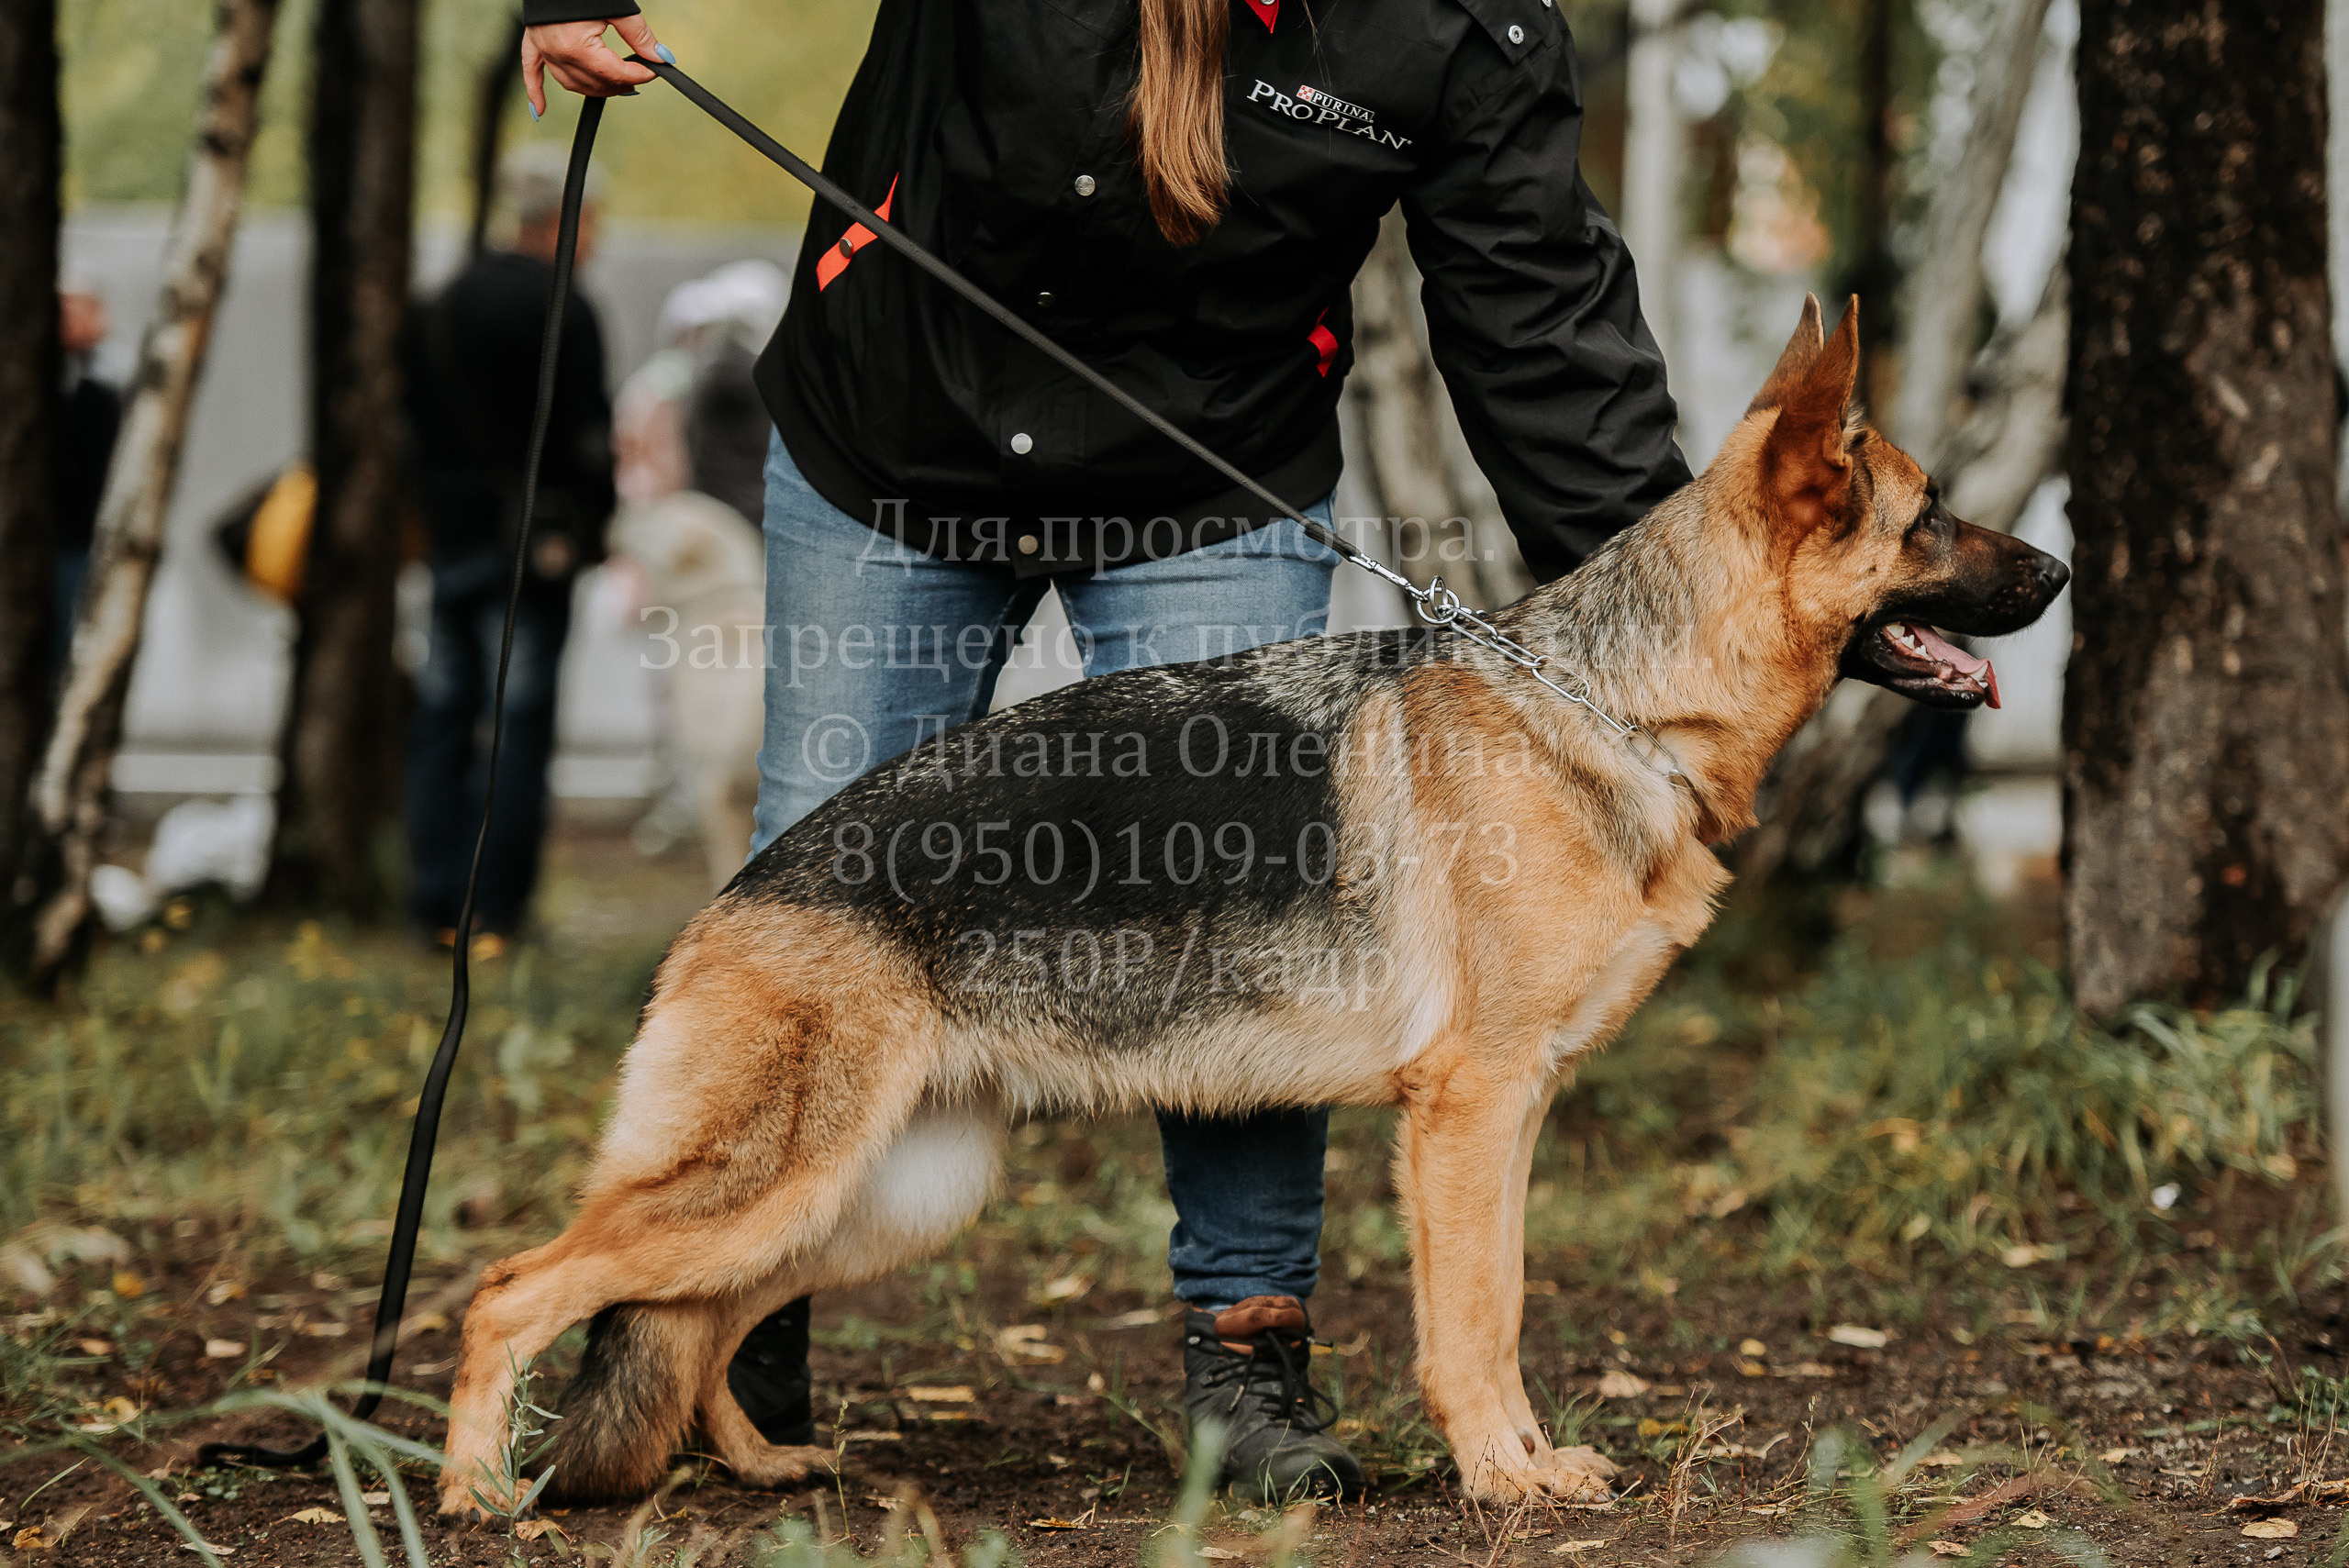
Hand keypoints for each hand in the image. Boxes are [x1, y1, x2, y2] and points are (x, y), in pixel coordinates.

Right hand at [522, 16, 667, 115]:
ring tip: (614, 87)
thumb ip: (639, 35)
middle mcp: (557, 53)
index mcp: (577, 46)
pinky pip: (532, 73)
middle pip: (595, 83)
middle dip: (620, 84)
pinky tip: (539, 110)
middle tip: (637, 78)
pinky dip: (535, 92)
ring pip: (572, 83)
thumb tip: (661, 57)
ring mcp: (542, 49)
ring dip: (594, 89)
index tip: (652, 71)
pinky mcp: (532, 43)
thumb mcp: (617, 8)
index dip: (638, 74)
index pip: (614, 72)